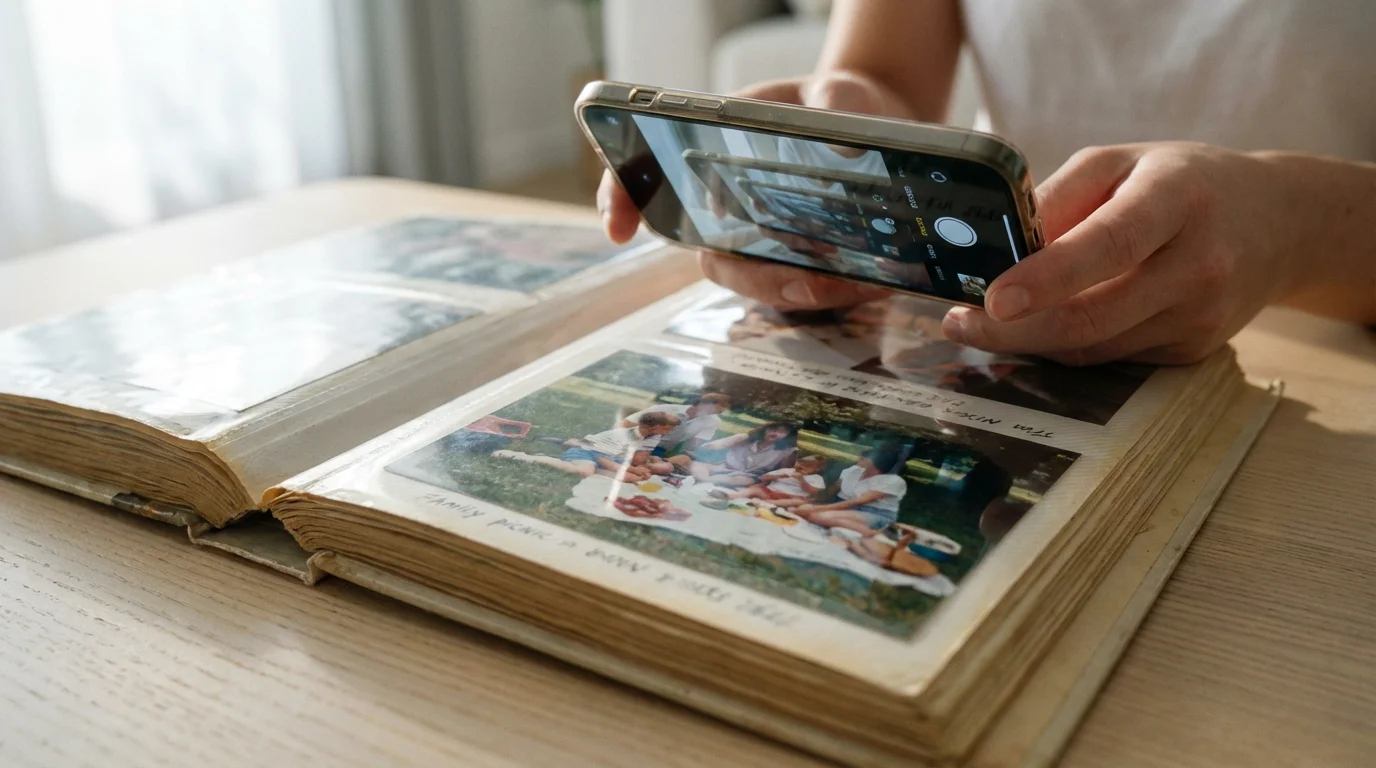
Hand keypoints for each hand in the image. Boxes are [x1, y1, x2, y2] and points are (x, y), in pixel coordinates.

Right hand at [597, 71, 913, 310]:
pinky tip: (875, 280)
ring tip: (855, 279)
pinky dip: (839, 294)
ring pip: (761, 287)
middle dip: (755, 278)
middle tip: (804, 277)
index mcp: (711, 156)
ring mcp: (763, 245)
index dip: (622, 202)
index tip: (619, 229)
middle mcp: (727, 212)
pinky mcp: (804, 267)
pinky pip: (808, 294)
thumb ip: (834, 106)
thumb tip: (846, 147)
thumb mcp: (836, 90)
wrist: (880, 126)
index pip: (643, 180)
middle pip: (714, 261)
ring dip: (803, 292)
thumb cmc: (837, 103)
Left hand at [942, 142, 1314, 364]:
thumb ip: (1056, 197)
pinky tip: (1040, 326)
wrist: (1279, 223)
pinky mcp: (1193, 350)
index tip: (993, 300)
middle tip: (957, 321)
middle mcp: (1198, 263)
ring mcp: (1200, 316)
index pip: (1109, 244)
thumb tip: (993, 241)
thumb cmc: (1180, 182)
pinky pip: (1109, 358)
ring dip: (1028, 341)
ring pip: (1092, 348)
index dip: (1048, 276)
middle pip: (1090, 317)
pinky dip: (1065, 346)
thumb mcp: (1119, 163)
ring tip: (983, 322)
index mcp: (1177, 198)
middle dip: (1011, 330)